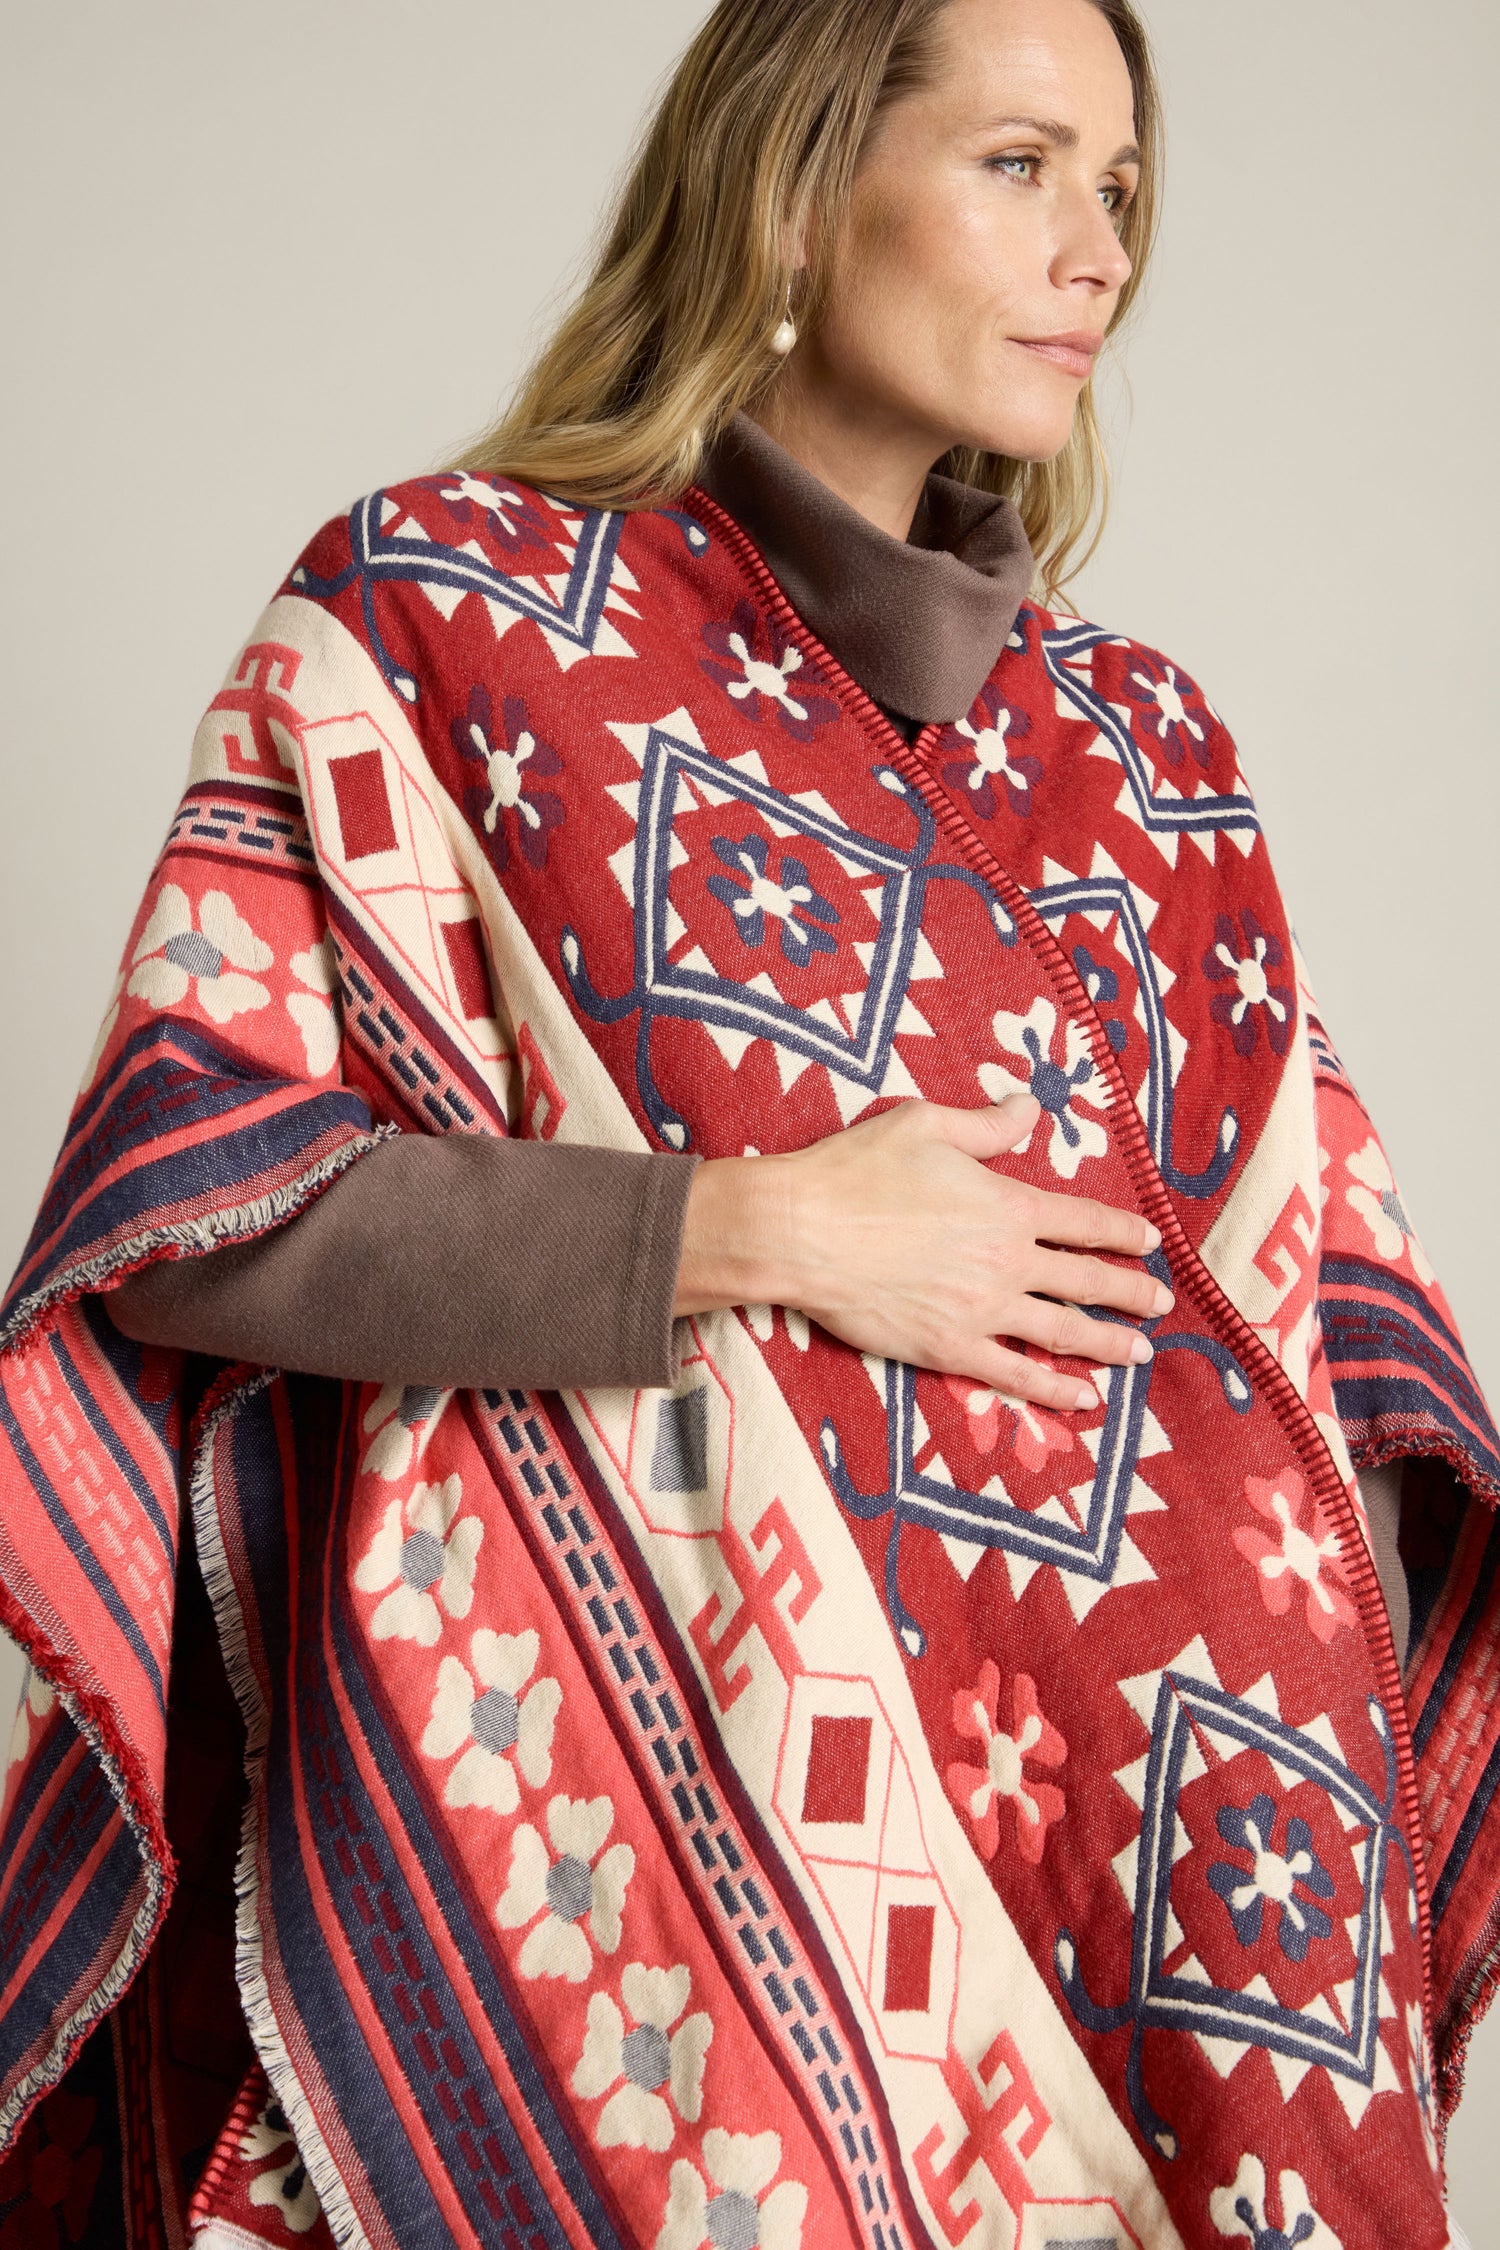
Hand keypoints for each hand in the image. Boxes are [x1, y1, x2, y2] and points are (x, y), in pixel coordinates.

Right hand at [676, 1096, 1171, 1410]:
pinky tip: (1083, 1399)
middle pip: (1086, 1280)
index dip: (1123, 1232)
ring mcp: (982, 1310)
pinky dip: (1054, 1389)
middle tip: (1161, 1303)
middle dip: (1131, 1292)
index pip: (1084, 1220)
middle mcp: (1008, 1261)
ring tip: (1139, 1353)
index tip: (1152, 1243)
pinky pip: (1015, 1374)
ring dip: (1108, 1343)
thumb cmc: (855, 1172)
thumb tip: (1031, 1107)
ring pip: (1063, 1332)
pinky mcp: (949, 1348)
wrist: (800, 1231)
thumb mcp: (925, 1125)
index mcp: (1008, 1206)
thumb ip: (987, 1124)